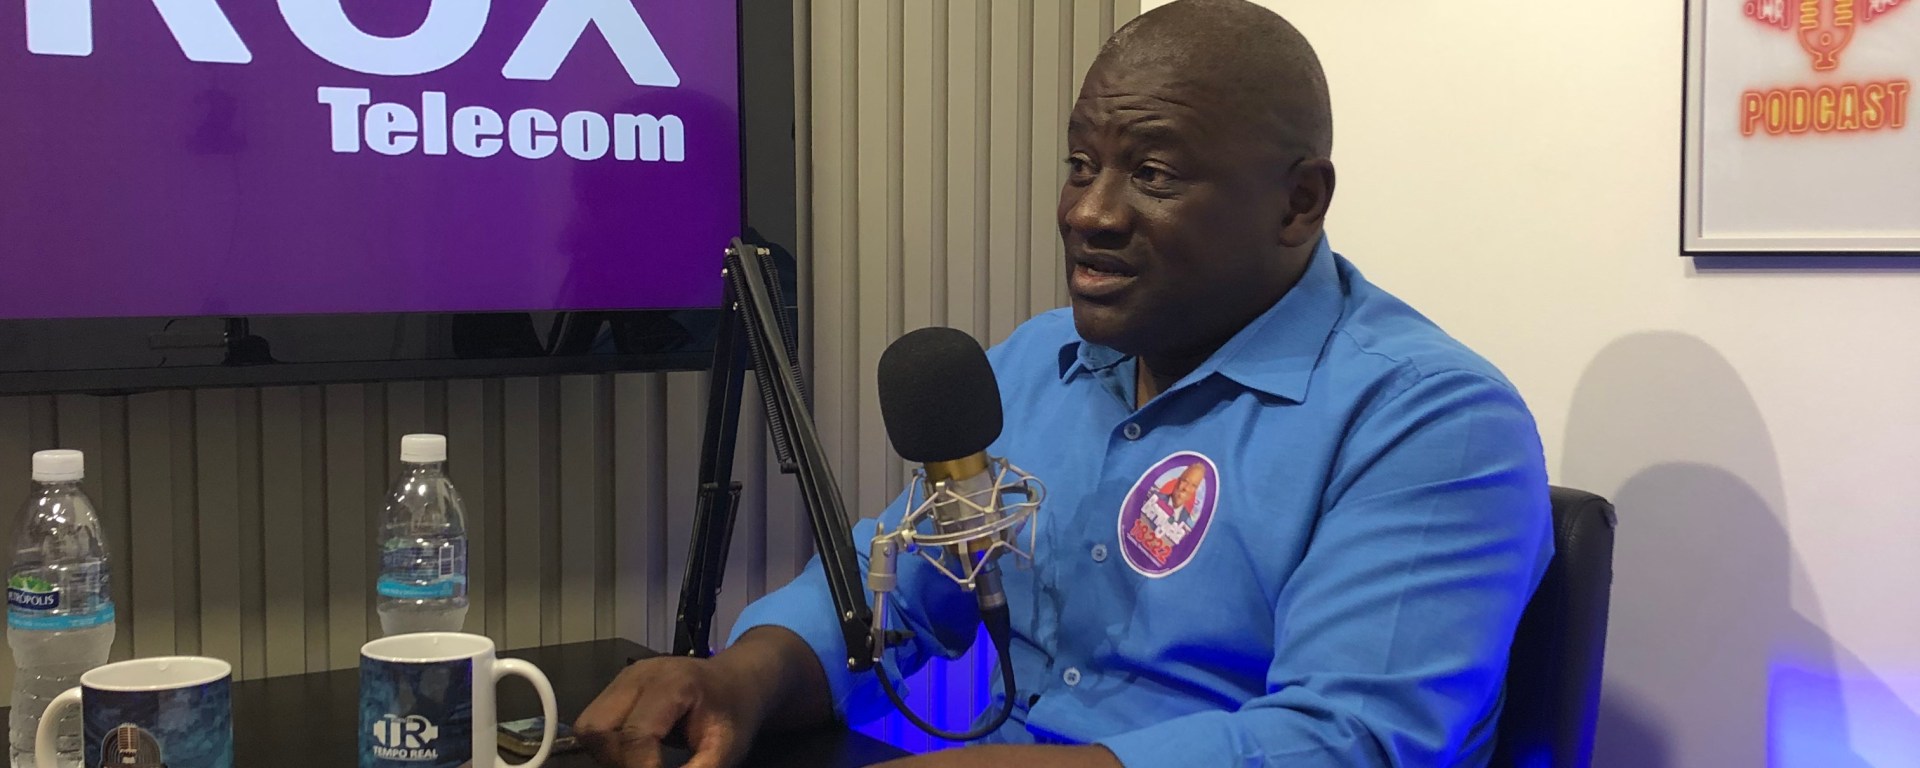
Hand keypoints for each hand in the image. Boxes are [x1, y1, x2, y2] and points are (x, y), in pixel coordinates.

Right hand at [574, 655, 761, 767]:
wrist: (734, 679)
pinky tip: (633, 753)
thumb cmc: (733, 712)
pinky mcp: (616, 687)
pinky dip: (608, 745)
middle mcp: (637, 676)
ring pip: (588, 727)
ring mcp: (622, 679)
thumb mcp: (725, 748)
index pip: (635, 735)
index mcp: (670, 685)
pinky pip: (595, 722)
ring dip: (607, 755)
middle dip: (616, 762)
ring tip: (639, 764)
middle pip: (597, 729)